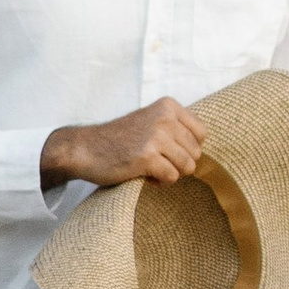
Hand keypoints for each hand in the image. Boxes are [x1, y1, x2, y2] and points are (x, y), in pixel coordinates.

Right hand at [39, 99, 204, 193]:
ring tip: (151, 168)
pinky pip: (171, 177)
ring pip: (187, 167)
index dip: (187, 148)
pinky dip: (160, 182)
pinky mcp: (147, 157)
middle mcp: (165, 118)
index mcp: (168, 106)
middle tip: (156, 161)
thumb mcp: (150, 120)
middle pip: (196, 153)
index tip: (168, 150)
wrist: (85, 148)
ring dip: (170, 173)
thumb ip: (175, 127)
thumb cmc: (119, 138)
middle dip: (179, 163)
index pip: (202, 133)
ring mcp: (156, 137)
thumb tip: (203, 149)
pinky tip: (144, 175)